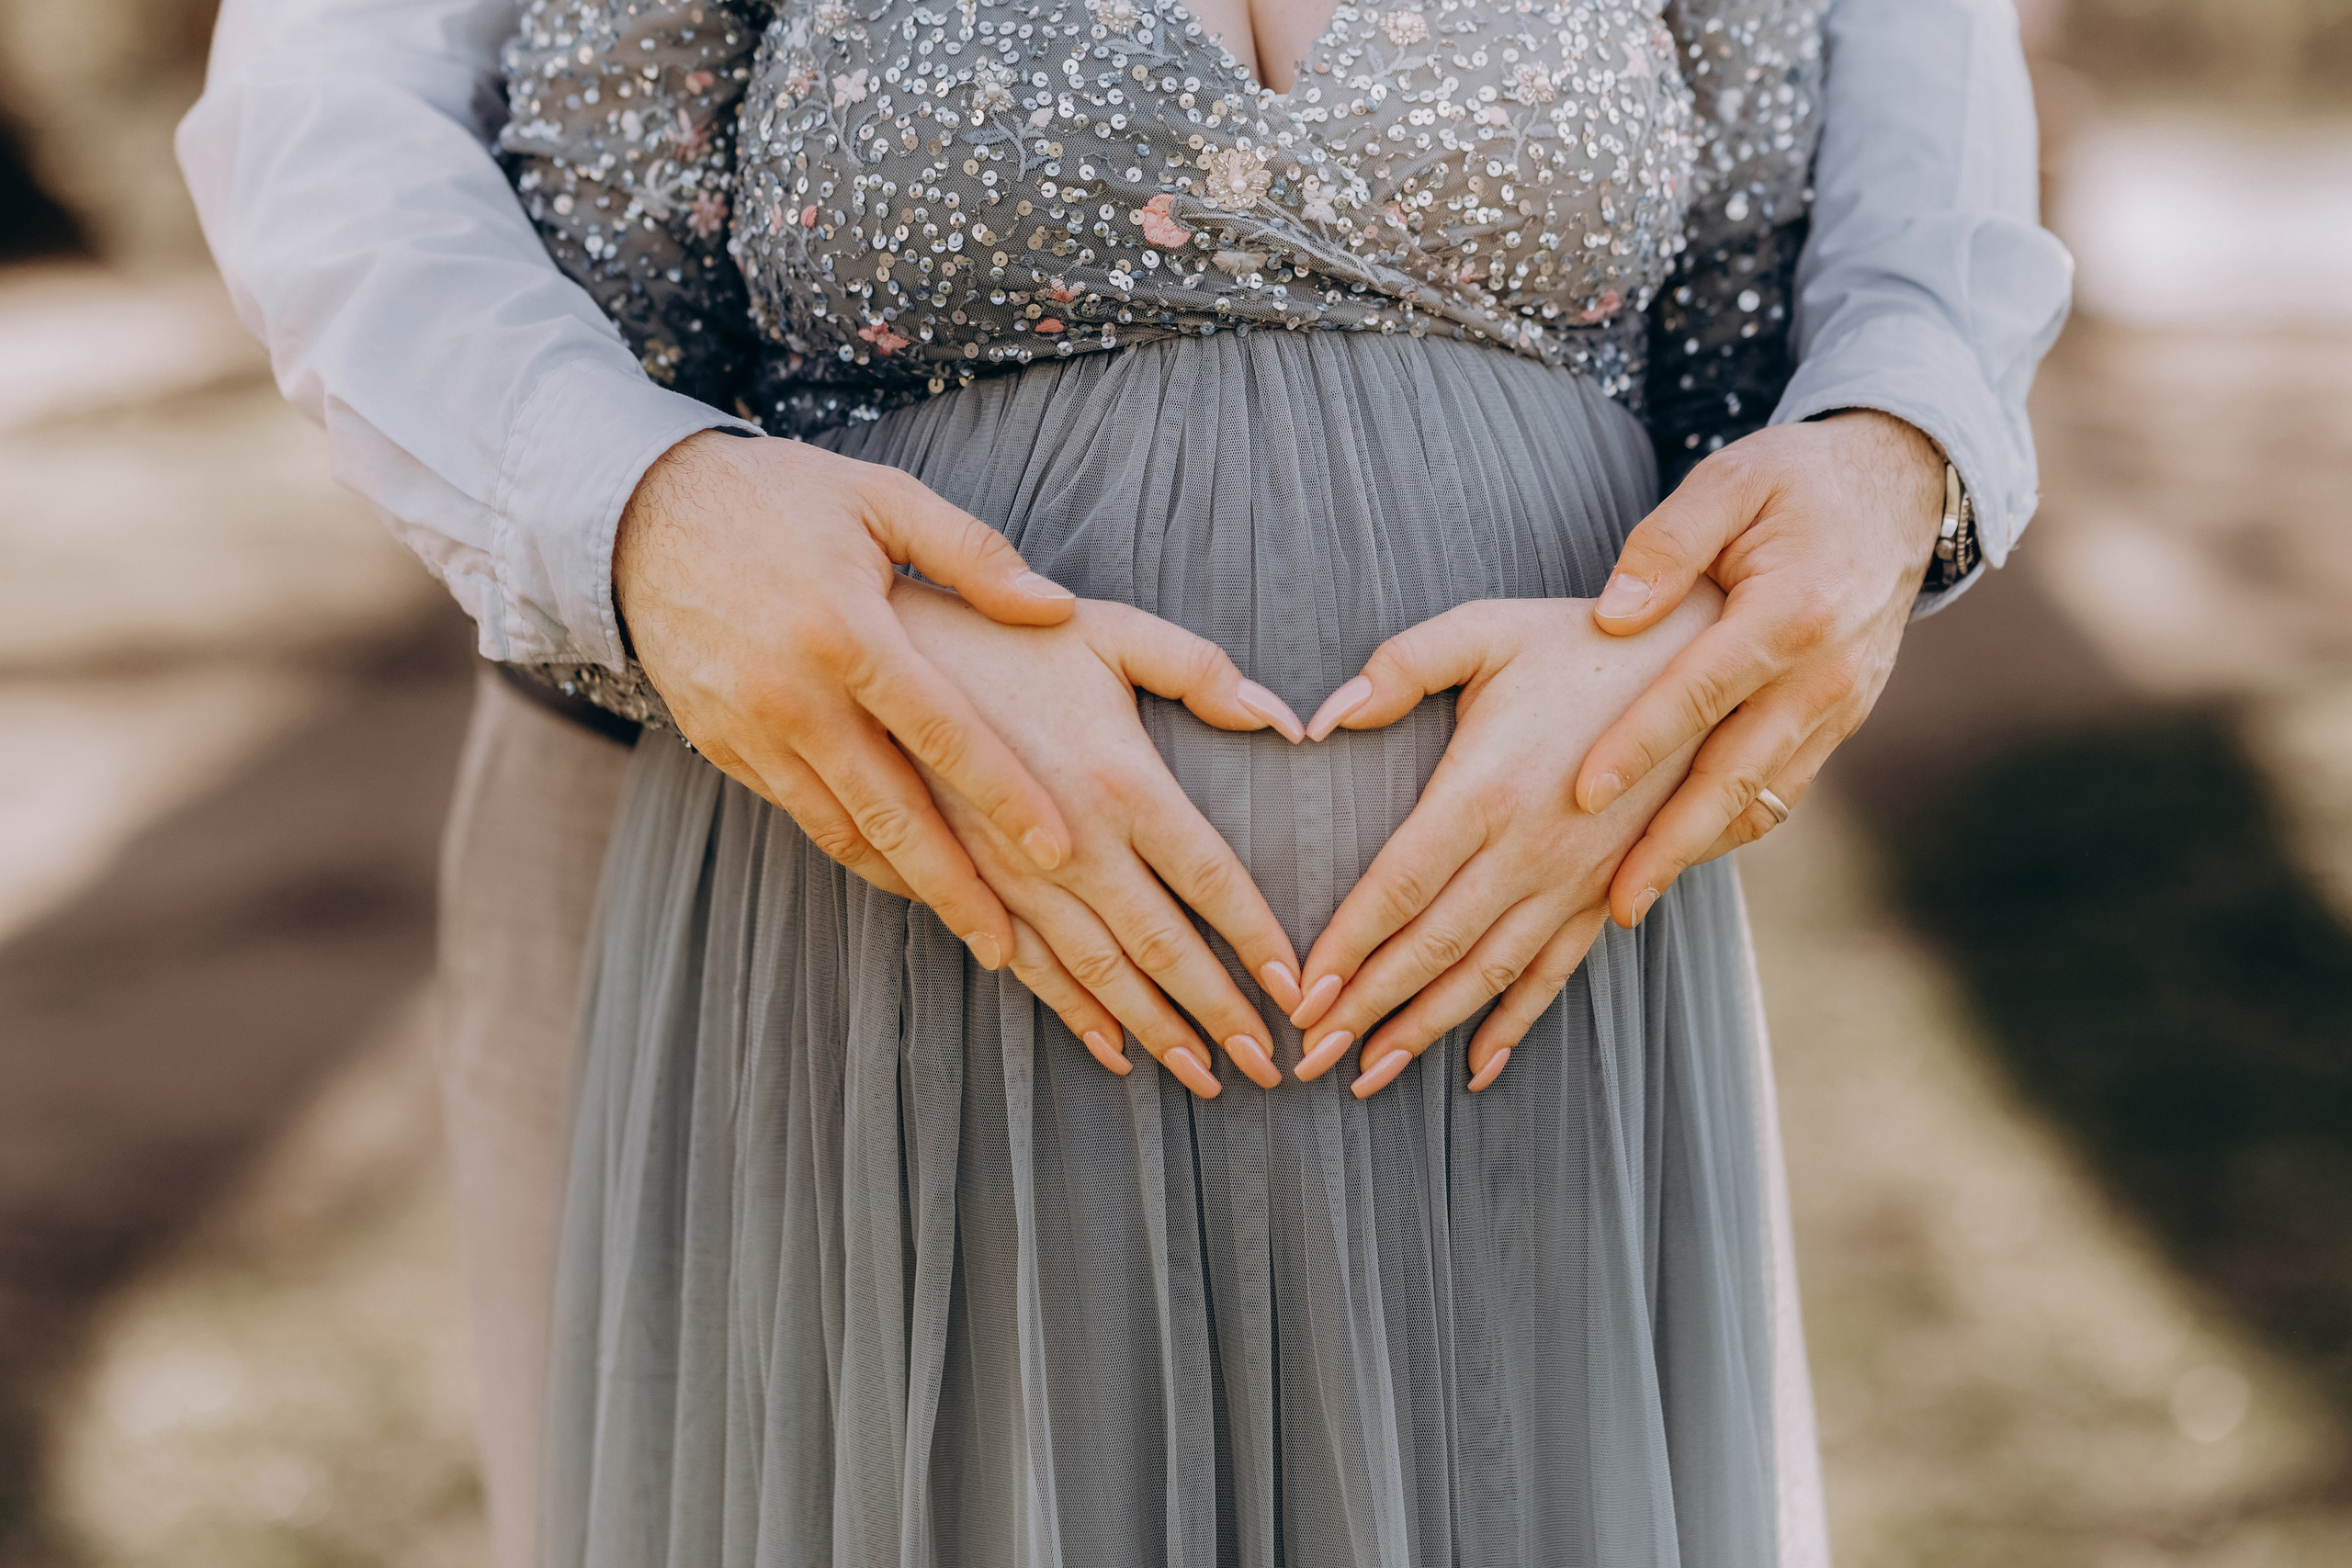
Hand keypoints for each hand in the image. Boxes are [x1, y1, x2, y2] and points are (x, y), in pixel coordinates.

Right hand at [615, 430, 1081, 971]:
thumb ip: (973, 554)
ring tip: (965, 926)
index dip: (1004, 796)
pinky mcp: (719, 745)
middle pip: (892, 813)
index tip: (1057, 850)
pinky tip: (897, 869)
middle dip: (955, 887)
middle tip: (1010, 948)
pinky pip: (798, 811)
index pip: (944, 732)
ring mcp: (750, 727)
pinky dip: (852, 847)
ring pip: (841, 829)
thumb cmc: (781, 497)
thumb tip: (1056, 608)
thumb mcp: (881, 500)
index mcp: (848, 631)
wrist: (638, 513)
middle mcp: (796, 693)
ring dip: (905, 882)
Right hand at [892, 580, 1309, 1097]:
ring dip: (1156, 1031)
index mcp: (1122, 780)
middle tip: (1268, 1068)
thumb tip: (1289, 723)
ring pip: (1100, 973)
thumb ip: (1203, 672)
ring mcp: (1017, 873)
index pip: (1211, 878)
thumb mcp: (1111, 634)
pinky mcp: (970, 883)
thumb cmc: (1005, 635)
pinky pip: (1031, 966)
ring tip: (1206, 1078)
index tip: (1296, 989)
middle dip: (1220, 1013)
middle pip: (1163, 946)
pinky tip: (1113, 1051)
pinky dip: (1075, 1014)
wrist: (876, 655)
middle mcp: (1074, 842)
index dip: (1257, 939)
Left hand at [1287, 588, 1721, 1096]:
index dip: (1346, 949)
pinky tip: (1478, 1068)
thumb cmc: (1583, 640)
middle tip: (1307, 1060)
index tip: (1301, 997)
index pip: (1396, 888)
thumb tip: (1322, 718)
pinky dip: (1515, 1023)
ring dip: (1425, 1031)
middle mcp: (1529, 850)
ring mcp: (1575, 879)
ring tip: (1368, 1078)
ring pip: (1488, 975)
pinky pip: (1557, 972)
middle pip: (1431, 949)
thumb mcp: (1485, 631)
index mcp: (1485, 789)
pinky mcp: (1611, 890)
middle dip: (1365, 1012)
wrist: (1715, 660)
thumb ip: (1399, 667)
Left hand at [1574, 411, 1944, 923]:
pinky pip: (1783, 788)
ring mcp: (1842, 705)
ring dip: (1699, 850)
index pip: (1701, 693)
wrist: (1899, 489)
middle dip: (1671, 843)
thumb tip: (1611, 617)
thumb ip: (1666, 543)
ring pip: (1763, 796)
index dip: (1639, 746)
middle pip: (1736, 774)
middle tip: (1613, 902)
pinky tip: (1678, 850)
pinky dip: (1732, 825)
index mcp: (1792, 610)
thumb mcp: (1730, 482)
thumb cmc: (1796, 480)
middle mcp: (1825, 672)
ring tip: (1630, 897)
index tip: (1581, 794)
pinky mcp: (1843, 721)